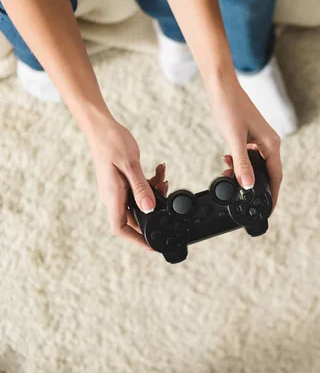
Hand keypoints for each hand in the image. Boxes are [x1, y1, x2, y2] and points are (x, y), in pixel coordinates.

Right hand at [85, 118, 167, 248]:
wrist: (101, 126)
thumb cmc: (111, 143)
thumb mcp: (130, 165)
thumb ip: (141, 188)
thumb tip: (149, 208)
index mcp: (112, 196)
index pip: (120, 229)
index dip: (136, 240)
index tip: (152, 246)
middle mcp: (112, 197)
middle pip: (134, 217)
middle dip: (153, 210)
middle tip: (166, 195)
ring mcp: (116, 190)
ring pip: (139, 202)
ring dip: (154, 193)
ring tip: (163, 178)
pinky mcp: (121, 182)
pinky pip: (138, 190)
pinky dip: (150, 184)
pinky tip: (158, 171)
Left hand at [208, 81, 282, 206]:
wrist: (221, 85)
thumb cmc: (229, 107)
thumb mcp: (234, 139)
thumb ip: (242, 163)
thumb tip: (247, 185)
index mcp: (271, 144)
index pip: (276, 176)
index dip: (274, 195)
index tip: (269, 210)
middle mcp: (269, 142)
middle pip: (268, 173)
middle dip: (257, 187)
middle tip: (246, 200)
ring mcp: (260, 139)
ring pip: (257, 165)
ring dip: (245, 174)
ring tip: (229, 178)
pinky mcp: (250, 136)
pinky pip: (249, 156)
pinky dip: (240, 163)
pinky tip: (227, 163)